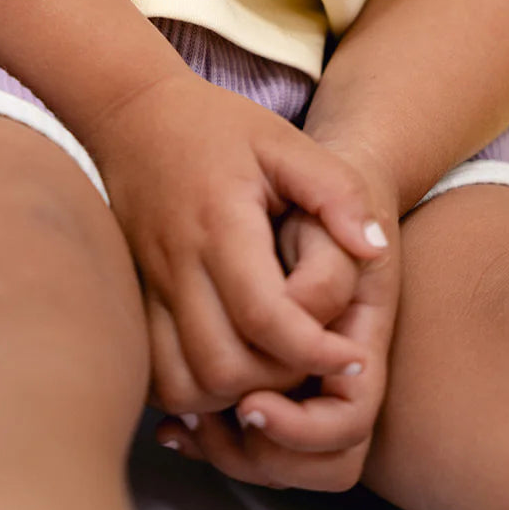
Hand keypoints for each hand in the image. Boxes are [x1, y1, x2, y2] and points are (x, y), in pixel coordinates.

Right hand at [153, 142, 401, 492]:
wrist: (133, 113)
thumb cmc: (217, 125)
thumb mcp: (286, 141)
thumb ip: (336, 192)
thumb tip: (376, 249)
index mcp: (222, 224)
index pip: (266, 317)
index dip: (315, 353)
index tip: (352, 357)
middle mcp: (178, 263)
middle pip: (224, 367)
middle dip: (277, 385)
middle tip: (313, 365)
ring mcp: (149, 285)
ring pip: (183, 384)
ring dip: (232, 396)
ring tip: (272, 372)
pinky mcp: (134, 298)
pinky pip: (155, 374)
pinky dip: (193, 390)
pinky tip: (228, 371)